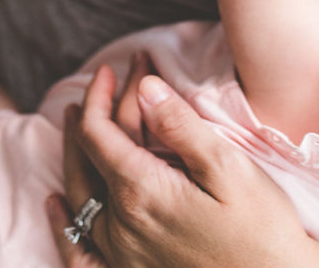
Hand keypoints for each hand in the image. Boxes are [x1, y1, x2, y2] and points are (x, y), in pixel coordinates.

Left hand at [47, 55, 318, 266]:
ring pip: (81, 191)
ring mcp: (121, 251)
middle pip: (87, 157)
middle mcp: (120, 224)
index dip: (101, 95)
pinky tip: (56, 203)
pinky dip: (63, 219)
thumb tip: (148, 88)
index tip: (114, 68)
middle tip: (108, 82)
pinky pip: (78, 245)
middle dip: (94, 112)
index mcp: (143, 192)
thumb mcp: (230, 169)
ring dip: (81, 150)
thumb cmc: (262, 227)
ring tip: (84, 120)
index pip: (99, 132)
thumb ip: (183, 128)